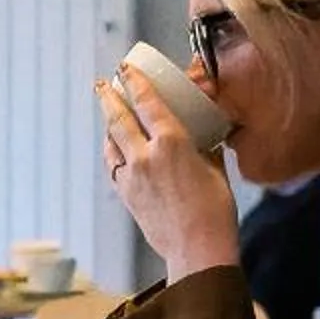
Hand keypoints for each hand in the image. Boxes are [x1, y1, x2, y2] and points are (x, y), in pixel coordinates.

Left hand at [96, 69, 238, 279]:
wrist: (197, 250)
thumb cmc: (215, 212)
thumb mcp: (217, 170)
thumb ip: (207, 149)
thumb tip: (207, 137)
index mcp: (171, 143)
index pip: (147, 102)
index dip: (134, 82)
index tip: (125, 69)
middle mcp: (145, 155)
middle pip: (119, 118)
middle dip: (109, 97)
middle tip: (103, 83)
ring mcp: (132, 177)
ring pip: (111, 142)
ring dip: (108, 124)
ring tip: (108, 112)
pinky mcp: (126, 195)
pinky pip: (112, 165)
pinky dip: (111, 151)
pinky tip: (113, 147)